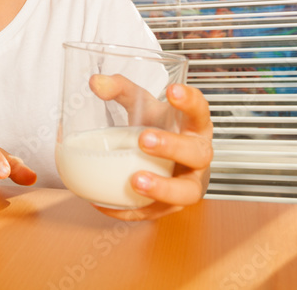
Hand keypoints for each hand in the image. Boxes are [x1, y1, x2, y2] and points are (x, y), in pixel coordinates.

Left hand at [88, 76, 212, 221]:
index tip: (172, 90)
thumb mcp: (143, 104)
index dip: (190, 101)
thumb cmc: (158, 126)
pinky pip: (156, 212)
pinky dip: (133, 210)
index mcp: (194, 126)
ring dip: (163, 188)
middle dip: (172, 147)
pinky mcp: (172, 206)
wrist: (163, 157)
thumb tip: (96, 82)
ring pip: (187, 191)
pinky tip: (109, 204)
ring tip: (136, 180)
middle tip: (144, 139)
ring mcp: (189, 183)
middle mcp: (198, 155)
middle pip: (196, 153)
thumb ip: (121, 89)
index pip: (200, 110)